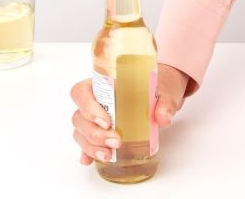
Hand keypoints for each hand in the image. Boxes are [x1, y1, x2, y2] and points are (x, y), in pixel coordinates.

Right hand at [70, 63, 189, 164]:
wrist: (163, 92)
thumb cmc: (158, 86)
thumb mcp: (165, 91)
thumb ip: (165, 103)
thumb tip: (163, 118)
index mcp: (103, 83)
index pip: (81, 92)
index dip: (88, 107)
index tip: (107, 121)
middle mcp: (94, 100)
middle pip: (79, 117)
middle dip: (94, 133)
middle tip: (115, 141)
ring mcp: (95, 117)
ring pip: (80, 132)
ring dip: (91, 146)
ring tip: (108, 155)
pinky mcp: (101, 132)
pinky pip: (87, 142)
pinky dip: (87, 152)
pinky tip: (91, 161)